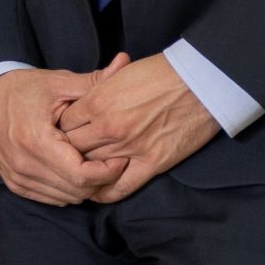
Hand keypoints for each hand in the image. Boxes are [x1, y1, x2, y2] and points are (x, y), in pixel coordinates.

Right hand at [0, 67, 117, 206]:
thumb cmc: (23, 88)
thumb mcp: (59, 82)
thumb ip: (95, 80)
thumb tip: (125, 61)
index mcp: (36, 141)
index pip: (81, 175)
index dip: (107, 172)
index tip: (120, 157)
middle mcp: (23, 164)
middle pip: (75, 191)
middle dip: (100, 180)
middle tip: (113, 162)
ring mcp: (16, 176)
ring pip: (64, 198)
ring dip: (84, 187)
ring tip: (96, 165)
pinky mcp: (13, 183)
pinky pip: (48, 198)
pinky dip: (66, 190)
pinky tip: (75, 171)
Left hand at [49, 52, 224, 201]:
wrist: (201, 80)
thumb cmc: (164, 72)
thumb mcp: (122, 73)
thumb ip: (98, 88)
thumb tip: (83, 100)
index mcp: (98, 101)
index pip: (65, 124)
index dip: (63, 130)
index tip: (67, 133)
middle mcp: (109, 127)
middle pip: (74, 149)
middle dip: (70, 152)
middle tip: (70, 154)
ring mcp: (130, 147)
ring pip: (92, 169)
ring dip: (85, 171)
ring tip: (82, 171)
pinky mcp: (152, 162)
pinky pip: (119, 187)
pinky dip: (105, 192)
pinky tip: (99, 190)